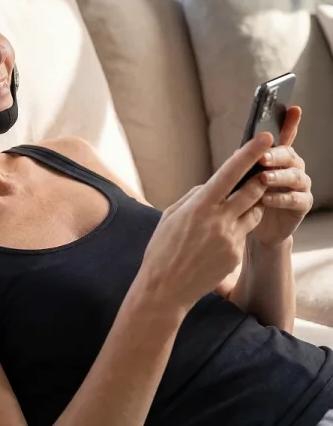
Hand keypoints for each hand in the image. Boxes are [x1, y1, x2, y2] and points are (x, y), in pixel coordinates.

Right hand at [138, 132, 272, 311]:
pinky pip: (242, 234)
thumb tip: (211, 186)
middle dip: (258, 179)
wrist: (165, 287)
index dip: (249, 153)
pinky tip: (214, 242)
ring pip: (253, 212)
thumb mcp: (171, 215)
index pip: (230, 173)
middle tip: (260, 172)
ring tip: (231, 210)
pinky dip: (235, 230)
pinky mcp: (236, 255)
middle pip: (252, 191)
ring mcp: (231, 238)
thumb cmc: (162, 248)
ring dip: (250, 205)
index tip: (264, 138)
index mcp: (200, 205)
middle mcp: (219, 219)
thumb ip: (194, 197)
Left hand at [250, 106, 312, 247]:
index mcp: (279, 157)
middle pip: (290, 155)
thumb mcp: (244, 177)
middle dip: (276, 154)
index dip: (291, 122)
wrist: (256, 227)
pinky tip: (266, 199)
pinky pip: (296, 199)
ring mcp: (300, 186)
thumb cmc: (248, 196)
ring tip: (263, 178)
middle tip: (262, 157)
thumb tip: (241, 150)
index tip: (293, 108)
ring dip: (278, 176)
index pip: (286, 136)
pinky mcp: (302, 205)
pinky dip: (281, 198)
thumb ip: (247, 162)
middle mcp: (293, 167)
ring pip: (295, 176)